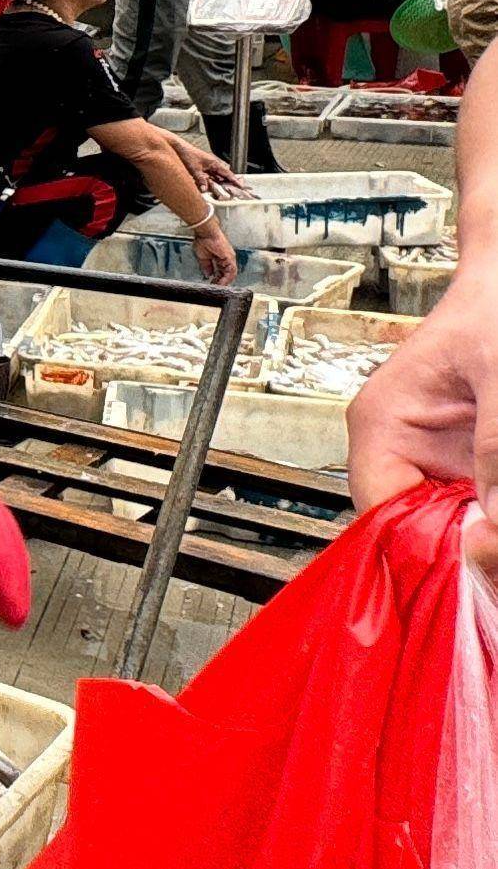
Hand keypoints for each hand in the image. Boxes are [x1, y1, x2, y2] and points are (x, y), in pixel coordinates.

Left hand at [180, 140, 241, 193]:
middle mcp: (212, 164)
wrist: (177, 148)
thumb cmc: (186, 154)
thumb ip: (200, 179)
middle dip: (229, 183)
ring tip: (225, 191)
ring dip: (220, 183)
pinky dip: (211, 181)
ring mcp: (207, 166)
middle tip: (234, 191)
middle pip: (223, 176)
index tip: (241, 186)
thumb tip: (205, 189)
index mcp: (214, 163)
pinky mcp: (201, 168)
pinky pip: (209, 176)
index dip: (234, 180)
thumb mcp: (194, 169)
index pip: (227, 173)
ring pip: (216, 177)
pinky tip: (210, 187)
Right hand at [191, 219, 238, 285]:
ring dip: (225, 282)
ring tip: (218, 288)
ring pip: (231, 274)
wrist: (205, 233)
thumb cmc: (203, 240)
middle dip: (221, 282)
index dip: (218, 279)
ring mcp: (230, 258)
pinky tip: (221, 283)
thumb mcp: (203, 257)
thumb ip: (206, 266)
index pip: (222, 271)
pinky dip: (227, 278)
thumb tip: (208, 274)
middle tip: (215, 288)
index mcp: (221, 258)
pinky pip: (231, 271)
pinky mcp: (230, 258)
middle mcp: (227, 258)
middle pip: (228, 274)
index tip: (212, 284)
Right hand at [349, 270, 497, 583]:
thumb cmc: (497, 300)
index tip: (480, 568)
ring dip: (488, 539)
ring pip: (460, 531)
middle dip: (469, 553)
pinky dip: (496, 525)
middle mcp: (406, 451)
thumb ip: (495, 448)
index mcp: (382, 422)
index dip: (427, 553)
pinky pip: (484, 513)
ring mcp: (446, 464)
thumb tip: (492, 525)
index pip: (381, 517)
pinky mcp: (482, 471)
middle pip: (422, 535)